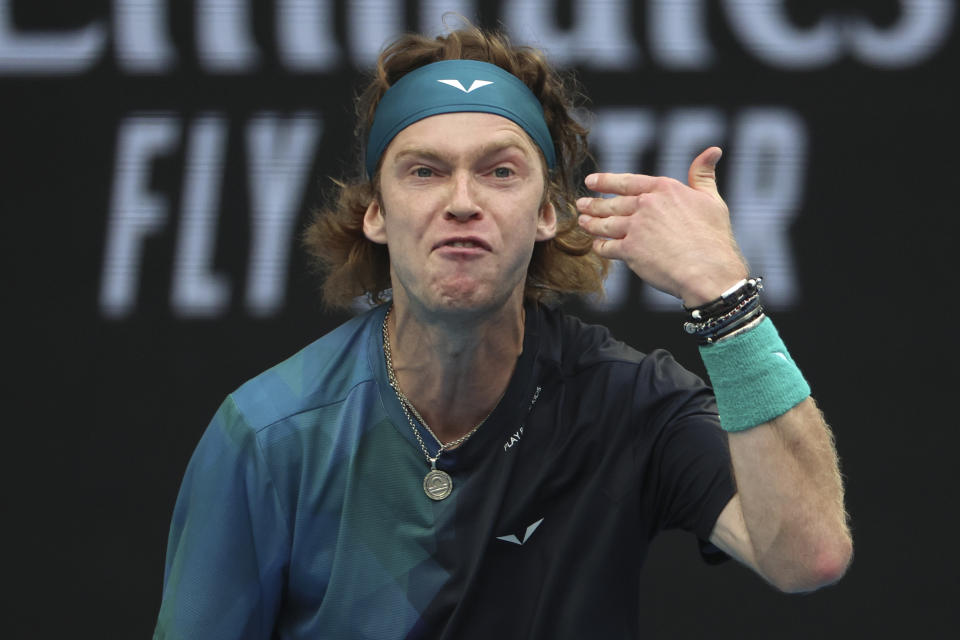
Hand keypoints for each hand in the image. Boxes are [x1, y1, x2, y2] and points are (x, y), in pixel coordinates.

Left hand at [576, 147, 747, 306]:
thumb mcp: (712, 199)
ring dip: (591, 223)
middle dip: (593, 204)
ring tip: (582, 222)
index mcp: (664, 189)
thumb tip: (713, 150)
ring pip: (605, 224)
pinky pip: (607, 247)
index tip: (591, 181)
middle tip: (581, 204)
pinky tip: (596, 246)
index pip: (627, 181)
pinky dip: (600, 246)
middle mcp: (646, 205)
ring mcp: (635, 227)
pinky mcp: (629, 250)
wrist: (709, 271)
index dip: (606, 181)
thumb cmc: (714, 237)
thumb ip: (703, 175)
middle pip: (612, 203)